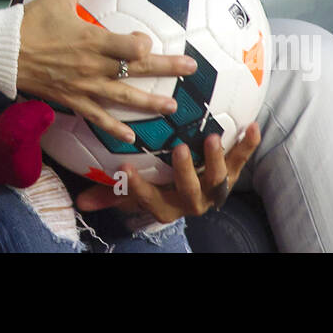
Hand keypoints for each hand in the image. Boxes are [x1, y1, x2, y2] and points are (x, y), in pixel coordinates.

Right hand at [16, 0, 196, 144]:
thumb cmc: (31, 21)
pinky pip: (97, 117)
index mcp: (92, 40)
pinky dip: (114, 129)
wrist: (4, 51)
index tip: (148, 41)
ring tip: (172, 108)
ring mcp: (84, 86)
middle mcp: (92, 66)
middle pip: (135, 69)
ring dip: (149, 103)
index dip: (143, 44)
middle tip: (190, 69)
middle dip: (165, 69)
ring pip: (123, 98)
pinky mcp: (72, 100)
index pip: (128, 45)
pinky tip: (131, 138)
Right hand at [73, 125, 261, 221]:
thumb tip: (81, 200)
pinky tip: (252, 126)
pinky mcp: (232, 173)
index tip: (123, 170)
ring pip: (219, 180)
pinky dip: (248, 145)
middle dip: (185, 173)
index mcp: (168, 206)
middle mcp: (193, 201)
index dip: (138, 189)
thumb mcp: (134, 193)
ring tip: (211, 137)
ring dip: (216, 160)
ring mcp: (215, 188)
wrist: (197, 193)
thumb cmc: (159, 187)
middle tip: (177, 149)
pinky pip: (241, 160)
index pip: (151, 200)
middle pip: (190, 192)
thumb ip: (110, 194)